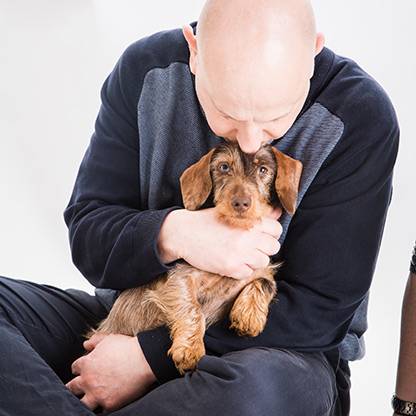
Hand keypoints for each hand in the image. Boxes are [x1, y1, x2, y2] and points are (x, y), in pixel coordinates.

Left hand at [66, 334, 156, 411]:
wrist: (143, 360)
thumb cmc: (127, 348)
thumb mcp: (109, 339)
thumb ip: (95, 341)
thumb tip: (85, 344)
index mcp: (87, 364)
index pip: (75, 368)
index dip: (79, 369)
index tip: (82, 371)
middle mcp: (88, 381)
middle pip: (72, 387)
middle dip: (74, 387)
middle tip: (78, 388)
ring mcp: (97, 394)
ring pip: (82, 403)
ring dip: (85, 401)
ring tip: (87, 401)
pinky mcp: (109, 404)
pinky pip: (100, 411)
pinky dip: (101, 408)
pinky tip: (103, 406)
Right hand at [158, 206, 281, 279]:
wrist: (184, 233)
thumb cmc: (207, 221)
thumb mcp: (232, 212)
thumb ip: (258, 213)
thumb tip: (279, 212)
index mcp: (249, 220)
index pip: (277, 230)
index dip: (270, 234)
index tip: (261, 235)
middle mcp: (248, 236)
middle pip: (273, 247)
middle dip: (264, 248)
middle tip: (250, 246)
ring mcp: (240, 253)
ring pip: (263, 261)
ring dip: (254, 260)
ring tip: (240, 254)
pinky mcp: (231, 268)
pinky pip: (248, 273)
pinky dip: (241, 269)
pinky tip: (230, 261)